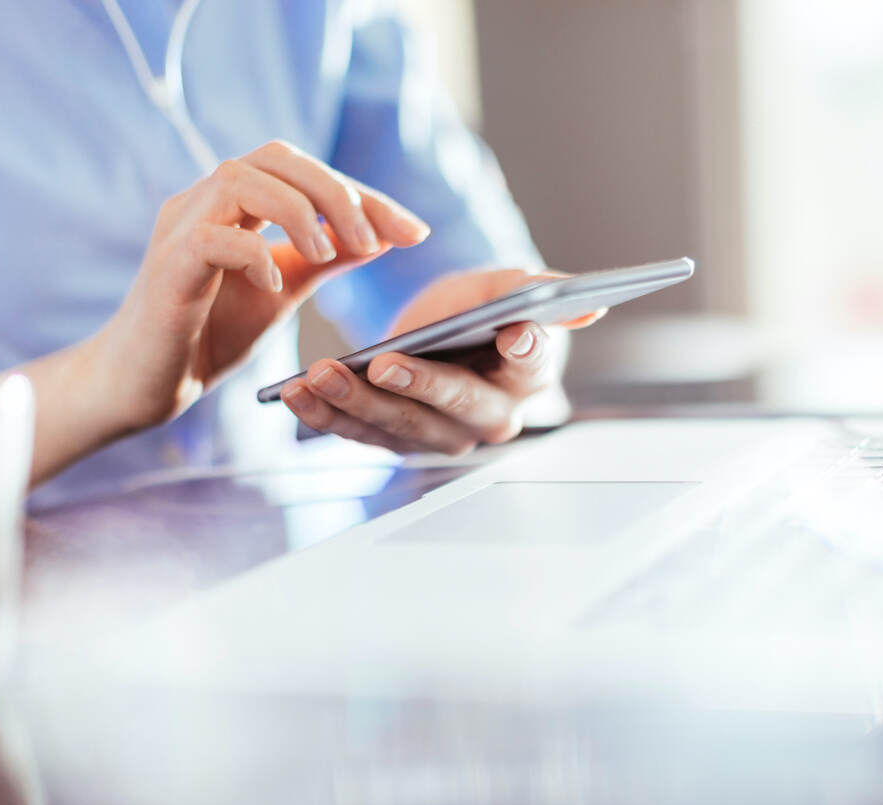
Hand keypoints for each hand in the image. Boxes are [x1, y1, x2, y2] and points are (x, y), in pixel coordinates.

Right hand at [92, 140, 428, 431]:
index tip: (416, 233)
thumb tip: (382, 235)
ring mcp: (181, 227)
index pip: (306, 171)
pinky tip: (276, 286)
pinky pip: (211, 237)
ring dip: (298, 212)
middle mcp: (206, 200)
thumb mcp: (286, 288)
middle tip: (376, 242)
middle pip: (277, 157)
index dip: (365, 195)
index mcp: (237, 202)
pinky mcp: (167, 266)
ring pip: (241, 178)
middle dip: (337, 193)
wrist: (150, 382)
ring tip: (327, 255)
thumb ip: (327, 258)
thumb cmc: (212, 332)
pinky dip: (254, 255)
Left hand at [280, 268, 601, 454]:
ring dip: (354, 404)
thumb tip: (590, 306)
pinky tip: (292, 392)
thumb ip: (539, 293)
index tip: (515, 335)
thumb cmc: (483, 308)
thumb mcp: (507, 288)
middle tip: (382, 364)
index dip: (524, 351)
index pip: (530, 365)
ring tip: (316, 376)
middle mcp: (489, 419)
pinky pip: (358, 432)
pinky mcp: (394, 438)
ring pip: (397, 427)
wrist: (445, 330)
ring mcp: (440, 435)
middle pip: (452, 408)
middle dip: (415, 388)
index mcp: (527, 378)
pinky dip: (324, 414)